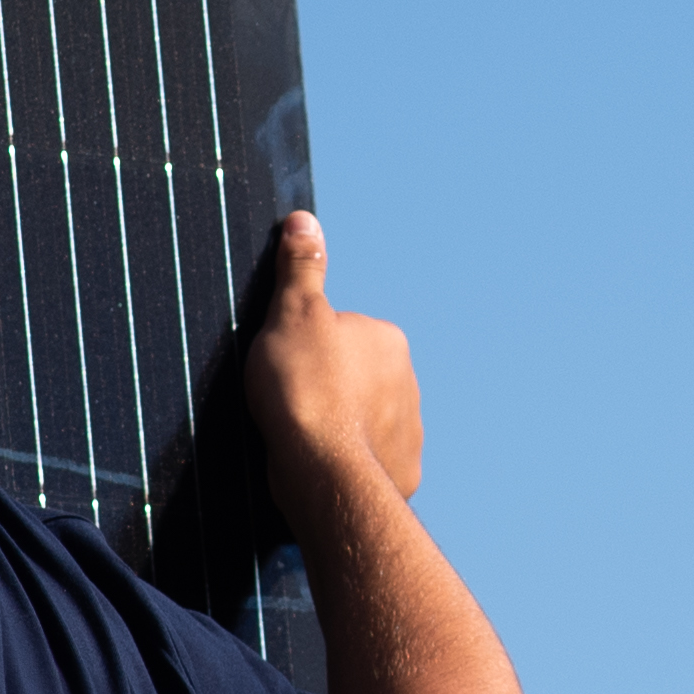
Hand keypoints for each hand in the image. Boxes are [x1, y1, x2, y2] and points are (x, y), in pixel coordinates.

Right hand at [232, 210, 423, 507]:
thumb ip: (301, 268)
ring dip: (334, 425)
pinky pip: (364, 458)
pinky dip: (343, 461)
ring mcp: (408, 430)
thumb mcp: (293, 315)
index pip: (337, 332)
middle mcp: (408, 382)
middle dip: (322, 387)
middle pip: (350, 376)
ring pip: (359, 419)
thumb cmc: (305, 390)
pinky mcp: (401, 472)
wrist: (324, 473)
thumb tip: (304, 221)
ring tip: (300, 437)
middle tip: (288, 403)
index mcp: (387, 339)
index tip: (284, 367)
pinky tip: (316, 465)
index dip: (303, 348)